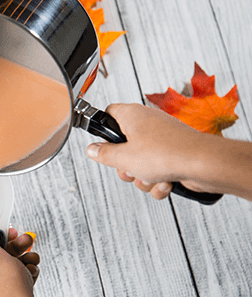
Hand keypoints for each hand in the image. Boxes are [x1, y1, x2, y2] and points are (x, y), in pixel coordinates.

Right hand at [85, 103, 220, 199]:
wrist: (203, 165)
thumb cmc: (166, 154)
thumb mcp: (123, 157)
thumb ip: (103, 154)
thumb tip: (92, 149)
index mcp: (132, 115)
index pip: (109, 114)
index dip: (103, 129)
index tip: (101, 143)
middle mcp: (148, 124)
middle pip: (123, 145)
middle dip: (125, 166)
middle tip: (129, 169)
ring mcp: (163, 139)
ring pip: (140, 162)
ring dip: (142, 177)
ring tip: (151, 177)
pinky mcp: (174, 154)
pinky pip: (158, 170)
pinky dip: (158, 181)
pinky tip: (164, 182)